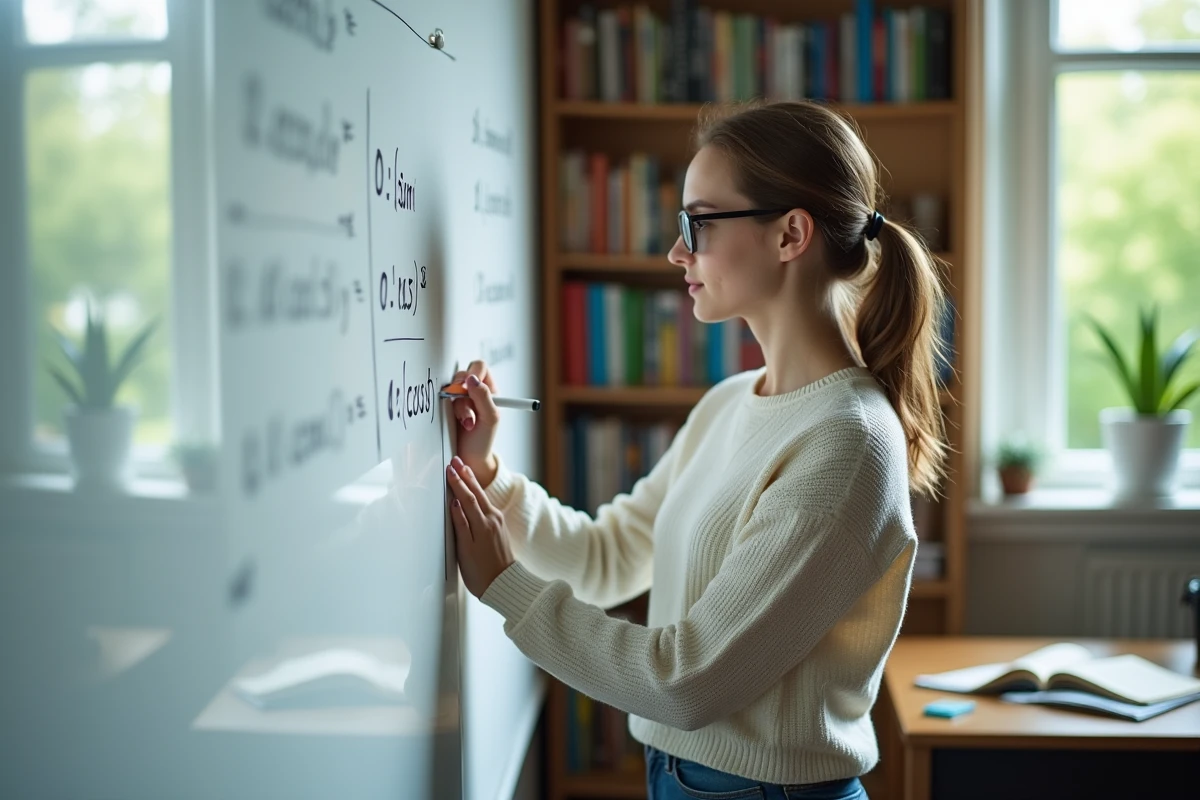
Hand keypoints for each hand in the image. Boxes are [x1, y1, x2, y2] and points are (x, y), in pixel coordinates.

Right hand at [446, 455, 514, 598]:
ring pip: (482, 497)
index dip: (457, 482)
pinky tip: (475, 490)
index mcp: (482, 524)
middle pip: (476, 492)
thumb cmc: (480, 572)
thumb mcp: (465, 550)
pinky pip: (487, 504)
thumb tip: (454, 503)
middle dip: (465, 476)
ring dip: (473, 482)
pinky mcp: (499, 527)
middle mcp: (492, 519)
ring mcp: (497, 522)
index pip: (467, 497)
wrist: (503, 584)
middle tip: (456, 461)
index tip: (449, 469)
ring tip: (464, 469)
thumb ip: (460, 525)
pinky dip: (478, 493)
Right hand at [449, 360, 499, 486]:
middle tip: (466, 408)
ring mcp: (459, 399)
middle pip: (463, 375)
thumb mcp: (490, 418)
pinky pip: (442, 398)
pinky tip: (457, 422)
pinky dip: (448, 409)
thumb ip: (483, 397)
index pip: (480, 367)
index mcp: (489, 390)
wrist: (468, 458)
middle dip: (463, 392)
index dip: (474, 372)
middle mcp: (473, 391)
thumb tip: (472, 379)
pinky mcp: (446, 407)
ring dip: (459, 405)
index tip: (469, 384)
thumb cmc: (483, 440)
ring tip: (467, 422)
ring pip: (452, 388)